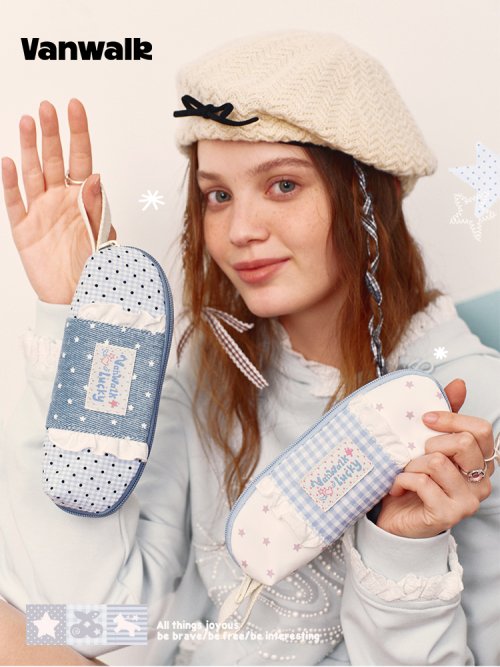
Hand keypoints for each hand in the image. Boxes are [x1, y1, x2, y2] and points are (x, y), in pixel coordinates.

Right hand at [1, 99, 114, 304]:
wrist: (76, 298)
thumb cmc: (94, 268)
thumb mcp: (102, 237)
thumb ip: (98, 208)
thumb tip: (96, 178)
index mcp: (83, 199)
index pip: (81, 158)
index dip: (78, 133)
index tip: (75, 107)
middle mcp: (60, 200)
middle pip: (53, 160)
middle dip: (51, 133)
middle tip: (47, 107)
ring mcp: (41, 212)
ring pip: (32, 173)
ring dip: (30, 148)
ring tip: (28, 122)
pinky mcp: (24, 230)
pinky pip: (14, 202)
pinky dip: (9, 182)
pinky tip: (8, 161)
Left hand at [377, 379, 493, 537]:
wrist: (396, 518)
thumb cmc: (415, 479)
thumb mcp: (428, 443)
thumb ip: (446, 417)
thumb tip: (458, 383)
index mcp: (480, 462)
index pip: (481, 429)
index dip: (452, 418)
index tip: (425, 419)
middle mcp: (481, 482)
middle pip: (462, 443)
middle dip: (429, 443)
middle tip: (415, 454)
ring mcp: (467, 501)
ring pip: (437, 461)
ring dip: (411, 464)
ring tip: (405, 472)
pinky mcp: (447, 515)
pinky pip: (422, 482)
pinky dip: (402, 479)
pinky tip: (399, 486)